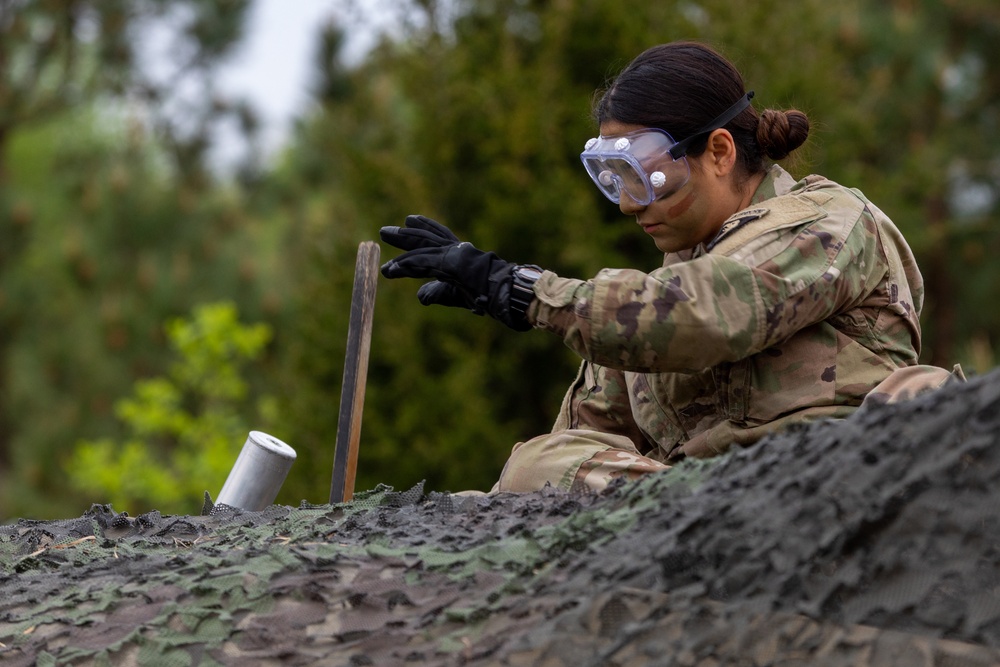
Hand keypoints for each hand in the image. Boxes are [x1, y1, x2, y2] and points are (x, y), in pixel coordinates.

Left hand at [380, 215, 533, 330]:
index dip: (423, 231)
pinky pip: (422, 262)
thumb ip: (436, 292)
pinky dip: (405, 265)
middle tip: (384, 231)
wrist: (501, 293)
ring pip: (422, 244)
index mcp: (459, 256)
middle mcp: (455, 250)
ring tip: (383, 235)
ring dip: (401, 240)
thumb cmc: (484, 294)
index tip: (408, 223)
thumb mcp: (453, 294)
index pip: (437, 239)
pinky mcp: (448, 263)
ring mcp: (452, 254)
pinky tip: (391, 268)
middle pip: (425, 238)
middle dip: (405, 234)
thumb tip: (418, 296)